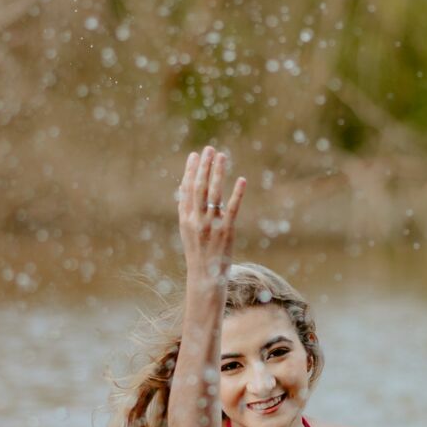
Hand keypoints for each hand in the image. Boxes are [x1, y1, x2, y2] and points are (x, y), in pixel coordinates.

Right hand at [176, 146, 244, 282]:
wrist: (205, 277)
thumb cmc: (198, 253)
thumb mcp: (187, 231)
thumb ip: (187, 210)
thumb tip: (188, 189)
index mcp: (185, 219)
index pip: (187, 190)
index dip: (191, 171)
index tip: (195, 155)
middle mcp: (196, 220)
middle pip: (199, 187)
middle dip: (204, 167)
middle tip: (210, 149)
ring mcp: (211, 225)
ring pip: (214, 194)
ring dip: (218, 173)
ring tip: (222, 156)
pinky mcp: (226, 231)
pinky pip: (232, 208)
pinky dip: (237, 193)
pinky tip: (241, 179)